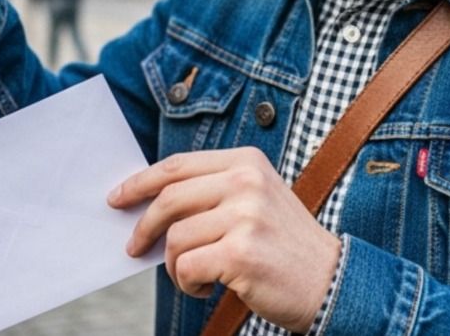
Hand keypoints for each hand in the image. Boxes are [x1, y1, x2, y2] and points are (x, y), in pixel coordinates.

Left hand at [108, 147, 340, 332]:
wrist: (331, 281)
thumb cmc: (283, 246)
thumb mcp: (254, 201)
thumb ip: (211, 193)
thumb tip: (150, 204)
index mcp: (246, 162)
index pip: (178, 165)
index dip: (141, 182)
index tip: (118, 198)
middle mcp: (246, 181)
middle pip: (169, 198)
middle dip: (144, 226)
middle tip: (134, 248)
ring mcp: (246, 215)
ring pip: (175, 238)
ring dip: (174, 265)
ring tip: (193, 277)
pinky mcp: (241, 252)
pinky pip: (187, 267)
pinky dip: (187, 284)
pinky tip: (205, 288)